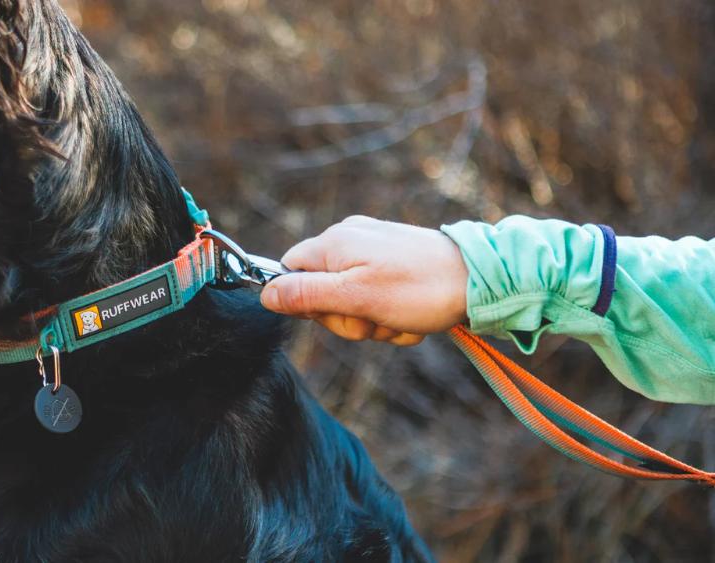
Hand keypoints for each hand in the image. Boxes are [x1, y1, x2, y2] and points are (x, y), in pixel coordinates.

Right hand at [260, 216, 468, 345]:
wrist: (482, 279)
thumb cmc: (419, 289)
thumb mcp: (355, 298)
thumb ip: (306, 295)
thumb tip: (265, 295)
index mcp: (333, 243)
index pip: (289, 272)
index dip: (305, 302)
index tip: (336, 311)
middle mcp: (349, 239)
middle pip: (320, 292)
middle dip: (348, 318)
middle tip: (375, 319)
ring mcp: (373, 250)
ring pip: (351, 302)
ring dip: (374, 322)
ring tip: (400, 319)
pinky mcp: (394, 262)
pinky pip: (377, 297)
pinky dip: (392, 315)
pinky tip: (412, 317)